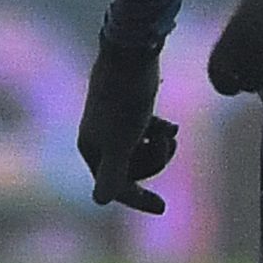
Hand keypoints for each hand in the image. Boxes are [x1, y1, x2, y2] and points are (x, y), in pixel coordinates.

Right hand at [77, 38, 178, 213]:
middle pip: (132, 169)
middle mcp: (98, 139)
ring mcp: (113, 124)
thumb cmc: (125, 101)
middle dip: (155, 160)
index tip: (163, 208)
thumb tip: (99, 201)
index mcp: (91, 150)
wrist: (131, 53)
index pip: (115, 186)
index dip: (138, 199)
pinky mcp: (127, 109)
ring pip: (141, 151)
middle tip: (168, 143)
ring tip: (170, 132)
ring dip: (160, 145)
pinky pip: (145, 133)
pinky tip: (171, 126)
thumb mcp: (122, 142)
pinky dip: (160, 132)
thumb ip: (112, 173)